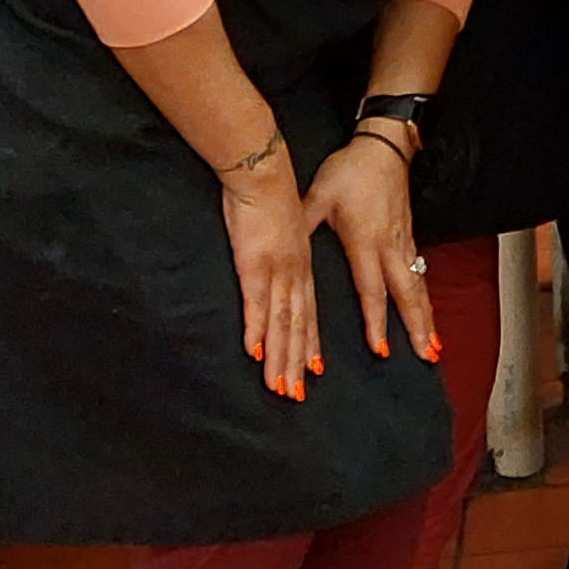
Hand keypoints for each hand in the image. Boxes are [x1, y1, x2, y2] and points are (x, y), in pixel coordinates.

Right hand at [219, 149, 319, 399]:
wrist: (263, 172)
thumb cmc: (269, 199)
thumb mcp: (282, 231)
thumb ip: (280, 255)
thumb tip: (271, 270)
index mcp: (300, 267)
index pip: (307, 314)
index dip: (310, 344)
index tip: (314, 371)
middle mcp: (293, 275)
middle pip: (297, 327)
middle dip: (296, 363)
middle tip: (296, 396)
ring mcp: (275, 272)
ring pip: (281, 323)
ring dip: (280, 358)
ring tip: (280, 387)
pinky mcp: (253, 265)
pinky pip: (256, 303)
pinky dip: (257, 329)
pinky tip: (255, 354)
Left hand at [307, 133, 436, 363]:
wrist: (384, 148)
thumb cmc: (350, 171)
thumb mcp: (318, 195)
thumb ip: (301, 223)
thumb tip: (278, 244)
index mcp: (366, 241)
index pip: (372, 289)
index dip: (376, 320)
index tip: (380, 347)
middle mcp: (389, 247)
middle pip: (407, 295)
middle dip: (416, 327)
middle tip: (425, 355)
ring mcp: (403, 243)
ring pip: (418, 287)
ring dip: (426, 317)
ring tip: (433, 345)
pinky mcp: (408, 238)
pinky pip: (420, 274)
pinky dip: (425, 298)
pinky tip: (427, 314)